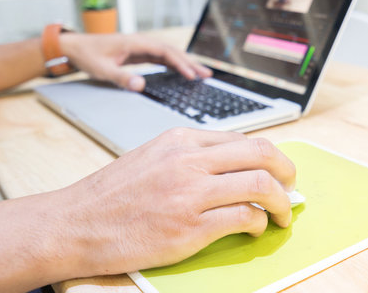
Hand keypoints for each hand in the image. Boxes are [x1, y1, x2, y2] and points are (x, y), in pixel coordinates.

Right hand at [58, 128, 294, 275]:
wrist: (74, 224)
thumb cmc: (112, 194)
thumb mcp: (153, 157)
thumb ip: (192, 156)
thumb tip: (233, 165)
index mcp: (181, 139)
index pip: (243, 139)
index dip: (269, 156)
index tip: (278, 170)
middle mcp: (189, 160)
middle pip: (261, 154)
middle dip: (287, 170)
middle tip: (292, 185)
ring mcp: (190, 193)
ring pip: (260, 185)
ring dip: (282, 201)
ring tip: (283, 213)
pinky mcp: (189, 228)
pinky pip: (243, 218)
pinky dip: (259, 222)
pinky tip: (256, 227)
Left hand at [59, 33, 211, 90]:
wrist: (75, 47)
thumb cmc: (87, 56)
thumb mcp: (103, 70)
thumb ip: (122, 77)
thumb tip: (141, 85)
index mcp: (135, 43)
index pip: (165, 52)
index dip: (180, 64)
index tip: (191, 75)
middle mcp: (141, 42)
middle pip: (172, 51)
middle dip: (190, 62)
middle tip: (207, 74)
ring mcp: (141, 47)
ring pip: (169, 54)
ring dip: (185, 63)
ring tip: (201, 73)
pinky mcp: (139, 53)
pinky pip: (161, 58)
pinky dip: (174, 64)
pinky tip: (182, 71)